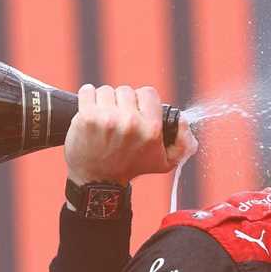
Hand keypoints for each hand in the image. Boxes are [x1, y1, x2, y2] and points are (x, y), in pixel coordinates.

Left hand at [64, 84, 197, 185]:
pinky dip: (87, 97)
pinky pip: (87, 91)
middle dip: (122, 103)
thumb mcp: (165, 162)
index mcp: (150, 129)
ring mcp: (107, 119)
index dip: (141, 102)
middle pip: (126, 91)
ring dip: (104, 101)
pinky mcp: (86, 117)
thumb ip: (183, 142)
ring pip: (106, 90)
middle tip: (118, 120)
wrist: (98, 181)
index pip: (148, 93)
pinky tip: (90, 111)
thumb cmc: (131, 168)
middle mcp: (130, 122)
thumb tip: (184, 120)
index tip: (135, 112)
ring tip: (104, 119)